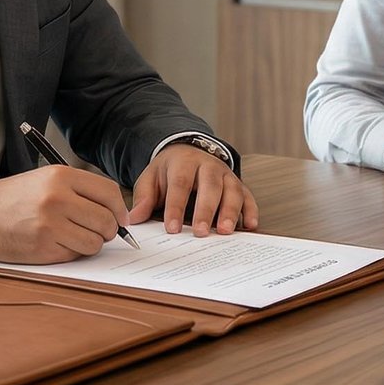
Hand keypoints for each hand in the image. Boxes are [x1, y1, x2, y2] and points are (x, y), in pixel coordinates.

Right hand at [0, 166, 131, 262]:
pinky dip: (72, 252)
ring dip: (90, 243)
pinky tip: (56, 243)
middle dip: (108, 230)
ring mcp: (50, 224)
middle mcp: (57, 198)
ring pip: (95, 242)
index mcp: (61, 176)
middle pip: (106, 220)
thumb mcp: (46, 179)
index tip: (120, 218)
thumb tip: (116, 212)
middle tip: (98, 231)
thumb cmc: (14, 198)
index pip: (109, 193)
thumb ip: (80, 191)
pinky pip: (76, 255)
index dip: (119, 209)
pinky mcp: (43, 247)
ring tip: (73, 236)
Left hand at [127, 144, 258, 236]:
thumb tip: (133, 219)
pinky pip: (247, 196)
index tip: (172, 228)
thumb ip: (144, 198)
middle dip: (205, 210)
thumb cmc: (169, 171)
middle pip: (209, 186)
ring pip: (231, 190)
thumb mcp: (151, 178)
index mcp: (183, 163)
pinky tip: (250, 226)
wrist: (188, 152)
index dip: (176, 207)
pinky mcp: (238, 184)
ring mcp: (225, 175)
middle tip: (200, 232)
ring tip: (225, 231)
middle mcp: (208, 166)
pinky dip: (250, 211)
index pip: (180, 184)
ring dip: (230, 211)